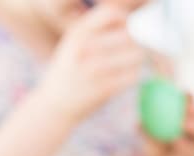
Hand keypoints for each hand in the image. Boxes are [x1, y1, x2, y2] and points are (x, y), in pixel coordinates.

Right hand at [35, 4, 144, 125]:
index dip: (125, 19)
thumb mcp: (74, 43)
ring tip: (133, 63)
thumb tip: (128, 21)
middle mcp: (86, 47)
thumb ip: (96, 30)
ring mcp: (95, 69)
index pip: (111, 13)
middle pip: (129, 34)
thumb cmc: (70, 71)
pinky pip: (133, 76)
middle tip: (136, 49)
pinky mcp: (104, 88)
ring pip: (135, 55)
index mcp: (78, 32)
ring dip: (139, 59)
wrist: (55, 105)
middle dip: (138, 41)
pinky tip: (128, 76)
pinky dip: (135, 75)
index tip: (128, 29)